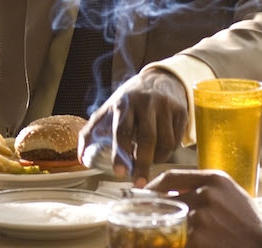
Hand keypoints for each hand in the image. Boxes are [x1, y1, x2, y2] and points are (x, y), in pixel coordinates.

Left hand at [78, 69, 187, 185]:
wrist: (159, 79)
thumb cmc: (129, 100)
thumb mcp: (108, 109)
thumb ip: (91, 132)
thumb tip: (81, 158)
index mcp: (124, 103)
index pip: (122, 130)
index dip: (121, 152)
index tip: (120, 172)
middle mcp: (146, 103)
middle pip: (147, 138)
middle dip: (143, 164)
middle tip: (139, 182)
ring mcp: (165, 106)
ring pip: (165, 141)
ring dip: (157, 159)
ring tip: (148, 162)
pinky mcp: (181, 111)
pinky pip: (177, 139)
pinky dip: (168, 151)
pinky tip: (160, 150)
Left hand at [147, 170, 261, 247]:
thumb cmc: (248, 221)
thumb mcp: (230, 192)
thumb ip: (205, 186)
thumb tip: (174, 190)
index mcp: (214, 178)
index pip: (171, 176)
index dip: (154, 185)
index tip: (145, 193)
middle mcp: (206, 194)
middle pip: (165, 198)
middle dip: (154, 208)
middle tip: (144, 215)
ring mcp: (201, 217)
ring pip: (168, 220)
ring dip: (162, 226)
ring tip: (158, 231)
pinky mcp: (197, 239)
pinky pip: (175, 238)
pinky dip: (170, 240)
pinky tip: (171, 241)